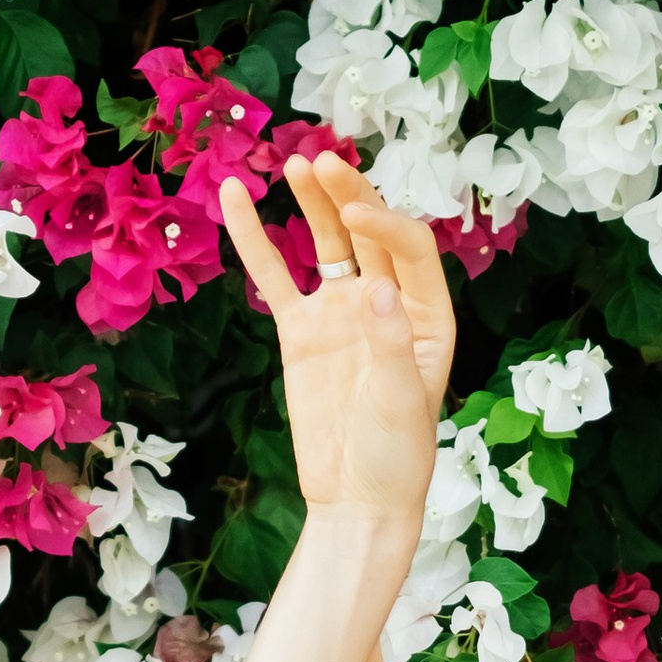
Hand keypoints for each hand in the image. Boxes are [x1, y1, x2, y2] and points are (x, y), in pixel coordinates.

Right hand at [221, 154, 454, 531]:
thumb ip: (389, 345)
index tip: (354, 219)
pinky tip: (235, 197)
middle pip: (368, 233)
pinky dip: (256, 239)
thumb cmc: (397, 456)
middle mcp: (387, 303)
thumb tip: (375, 289)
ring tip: (293, 163)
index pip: (409, 250)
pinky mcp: (301, 331)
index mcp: (427, 315)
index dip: (385, 226)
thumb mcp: (402, 403)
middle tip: (321, 163)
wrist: (355, 499)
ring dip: (312, 203)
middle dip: (348, 195)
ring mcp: (342, 312)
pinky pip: (274, 278)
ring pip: (326, 243)